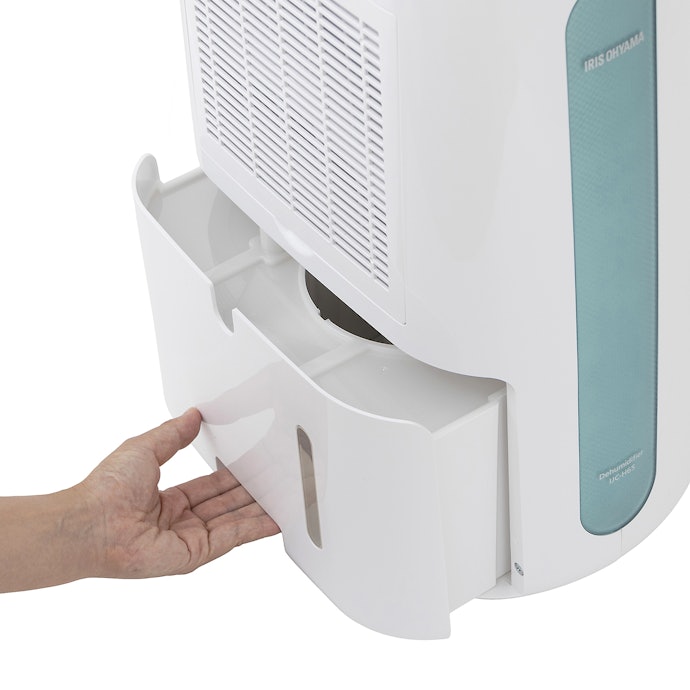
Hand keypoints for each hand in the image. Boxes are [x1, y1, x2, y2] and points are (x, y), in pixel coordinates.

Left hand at [79, 408, 279, 578]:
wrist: (91, 523)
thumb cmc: (106, 489)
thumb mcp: (144, 448)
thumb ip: (173, 434)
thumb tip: (192, 415)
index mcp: (166, 500)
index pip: (209, 487)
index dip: (231, 476)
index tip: (252, 465)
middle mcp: (179, 521)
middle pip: (225, 505)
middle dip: (251, 493)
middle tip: (276, 480)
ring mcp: (187, 539)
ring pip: (233, 522)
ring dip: (259, 510)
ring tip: (284, 498)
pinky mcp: (194, 555)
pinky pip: (231, 539)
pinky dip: (255, 529)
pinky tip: (274, 520)